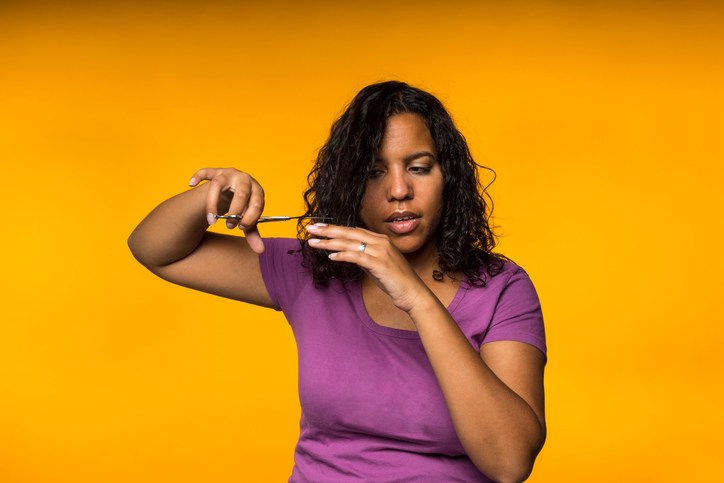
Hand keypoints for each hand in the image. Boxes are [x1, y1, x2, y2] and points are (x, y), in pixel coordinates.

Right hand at [188, 168, 265, 253]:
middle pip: (241, 194)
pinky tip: (191, 184)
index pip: (257, 203)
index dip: (250, 218)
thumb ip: (253, 233)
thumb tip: (260, 251)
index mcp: (257, 189)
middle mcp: (245, 179)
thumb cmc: (244, 206)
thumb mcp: (248, 219)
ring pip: (219, 184)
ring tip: (211, 220)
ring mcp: (229, 174)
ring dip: (213, 204)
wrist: (234, 191)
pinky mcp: (216, 172)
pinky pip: (205, 171)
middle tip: (230, 226)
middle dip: (235, 213)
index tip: (241, 228)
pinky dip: (197, 176)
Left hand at [306, 224, 429, 312]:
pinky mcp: (381, 264)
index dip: (335, 228)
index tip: (319, 228)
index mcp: (380, 240)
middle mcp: (381, 242)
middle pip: (349, 233)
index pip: (353, 230)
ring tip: (315, 242)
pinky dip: (344, 255)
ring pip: (351, 243)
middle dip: (328, 230)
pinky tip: (331, 257)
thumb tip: (347, 254)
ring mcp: (381, 252)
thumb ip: (364, 257)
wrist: (413, 293)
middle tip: (311, 229)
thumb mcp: (376, 266)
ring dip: (330, 242)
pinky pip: (358, 257)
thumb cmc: (395, 281)